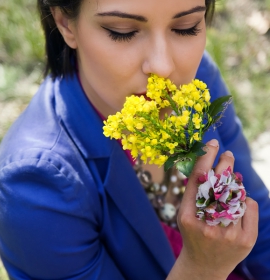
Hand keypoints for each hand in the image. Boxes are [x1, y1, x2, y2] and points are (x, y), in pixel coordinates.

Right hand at [167, 139, 257, 279]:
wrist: (204, 266)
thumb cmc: (193, 234)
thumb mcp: (185, 214)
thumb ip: (193, 193)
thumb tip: (208, 167)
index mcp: (188, 216)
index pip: (198, 180)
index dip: (205, 158)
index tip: (212, 143)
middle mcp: (208, 225)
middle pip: (220, 185)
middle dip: (225, 164)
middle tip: (228, 154)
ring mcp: (228, 233)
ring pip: (237, 194)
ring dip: (234, 184)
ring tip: (229, 182)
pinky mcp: (245, 240)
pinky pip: (249, 207)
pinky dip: (244, 199)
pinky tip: (237, 202)